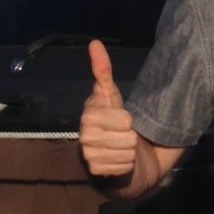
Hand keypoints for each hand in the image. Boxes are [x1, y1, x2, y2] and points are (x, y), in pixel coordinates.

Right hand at [79, 40, 137, 178]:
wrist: (112, 150)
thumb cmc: (113, 120)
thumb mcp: (111, 95)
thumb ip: (103, 71)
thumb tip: (95, 42)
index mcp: (88, 115)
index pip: (124, 119)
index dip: (128, 120)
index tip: (121, 120)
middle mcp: (84, 136)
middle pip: (128, 138)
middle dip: (130, 137)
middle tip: (120, 135)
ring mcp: (88, 156)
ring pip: (127, 153)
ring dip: (128, 152)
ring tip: (118, 147)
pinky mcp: (96, 172)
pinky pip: (124, 167)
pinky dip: (125, 165)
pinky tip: (116, 160)